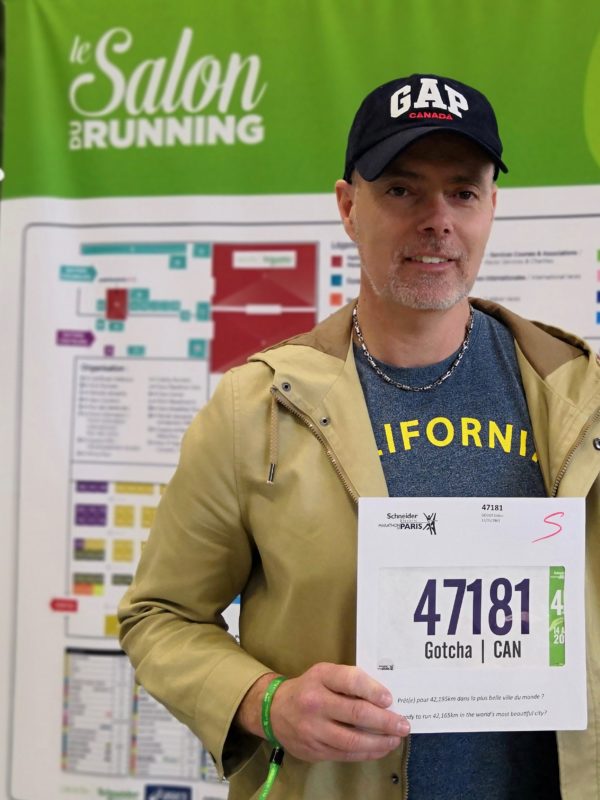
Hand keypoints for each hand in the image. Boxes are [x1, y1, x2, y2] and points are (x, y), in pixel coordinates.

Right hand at [268, 662, 409, 762]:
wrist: (275, 711)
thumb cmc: (309, 688)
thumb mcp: (325, 674)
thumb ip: (349, 681)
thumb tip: (382, 698)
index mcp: (320, 677)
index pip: (350, 680)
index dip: (373, 690)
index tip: (389, 700)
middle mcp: (315, 702)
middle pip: (356, 713)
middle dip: (384, 721)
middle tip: (403, 725)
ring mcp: (313, 729)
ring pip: (352, 740)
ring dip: (379, 742)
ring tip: (395, 739)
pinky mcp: (314, 750)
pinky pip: (345, 754)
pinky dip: (366, 753)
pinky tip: (379, 749)